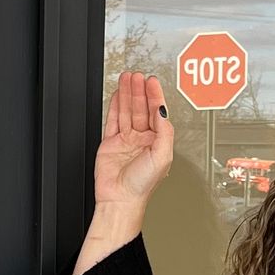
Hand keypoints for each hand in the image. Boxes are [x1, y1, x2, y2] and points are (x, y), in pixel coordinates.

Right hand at [93, 71, 173, 215]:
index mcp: (157, 141)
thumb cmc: (142, 186)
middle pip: (141, 108)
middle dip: (140, 90)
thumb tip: (162, 111)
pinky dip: (115, 105)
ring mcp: (126, 140)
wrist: (120, 199)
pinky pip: (113, 119)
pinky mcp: (110, 142)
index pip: (156, 112)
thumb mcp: (163, 157)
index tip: (152, 81)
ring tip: (127, 78)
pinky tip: (117, 94)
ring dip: (128, 94)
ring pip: (127, 110)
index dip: (154, 95)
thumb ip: (164, 131)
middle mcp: (142, 139)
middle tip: (138, 75)